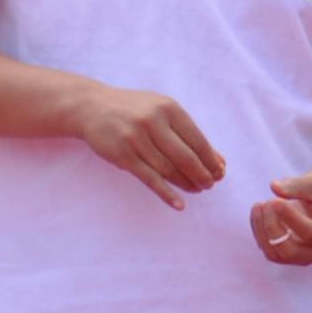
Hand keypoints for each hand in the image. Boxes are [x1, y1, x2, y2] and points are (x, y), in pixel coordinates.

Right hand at [73, 85, 225, 210]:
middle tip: (210, 184)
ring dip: (186, 184)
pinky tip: (179, 205)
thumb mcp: (161, 111)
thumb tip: (218, 161)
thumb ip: (187, 132)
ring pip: (168, 170)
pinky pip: (149, 179)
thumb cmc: (134, 110)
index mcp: (168, 108)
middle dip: (202, 174)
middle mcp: (153, 121)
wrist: (92, 107)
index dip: (211, 160)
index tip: (220, 172)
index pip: (197, 140)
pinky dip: (166, 194)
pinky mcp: (123, 155)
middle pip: (185, 157)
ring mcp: (136, 139)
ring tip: (196, 189)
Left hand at [250, 170, 311, 267]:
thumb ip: (298, 185)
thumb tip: (275, 187)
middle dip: (272, 227)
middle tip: (267, 202)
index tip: (275, 200)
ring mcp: (304, 257)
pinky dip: (259, 232)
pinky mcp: (289, 255)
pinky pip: (269, 250)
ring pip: (275, 254)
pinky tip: (259, 211)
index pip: (309, 232)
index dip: (290, 218)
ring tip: (259, 205)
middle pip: (290, 251)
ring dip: (262, 230)